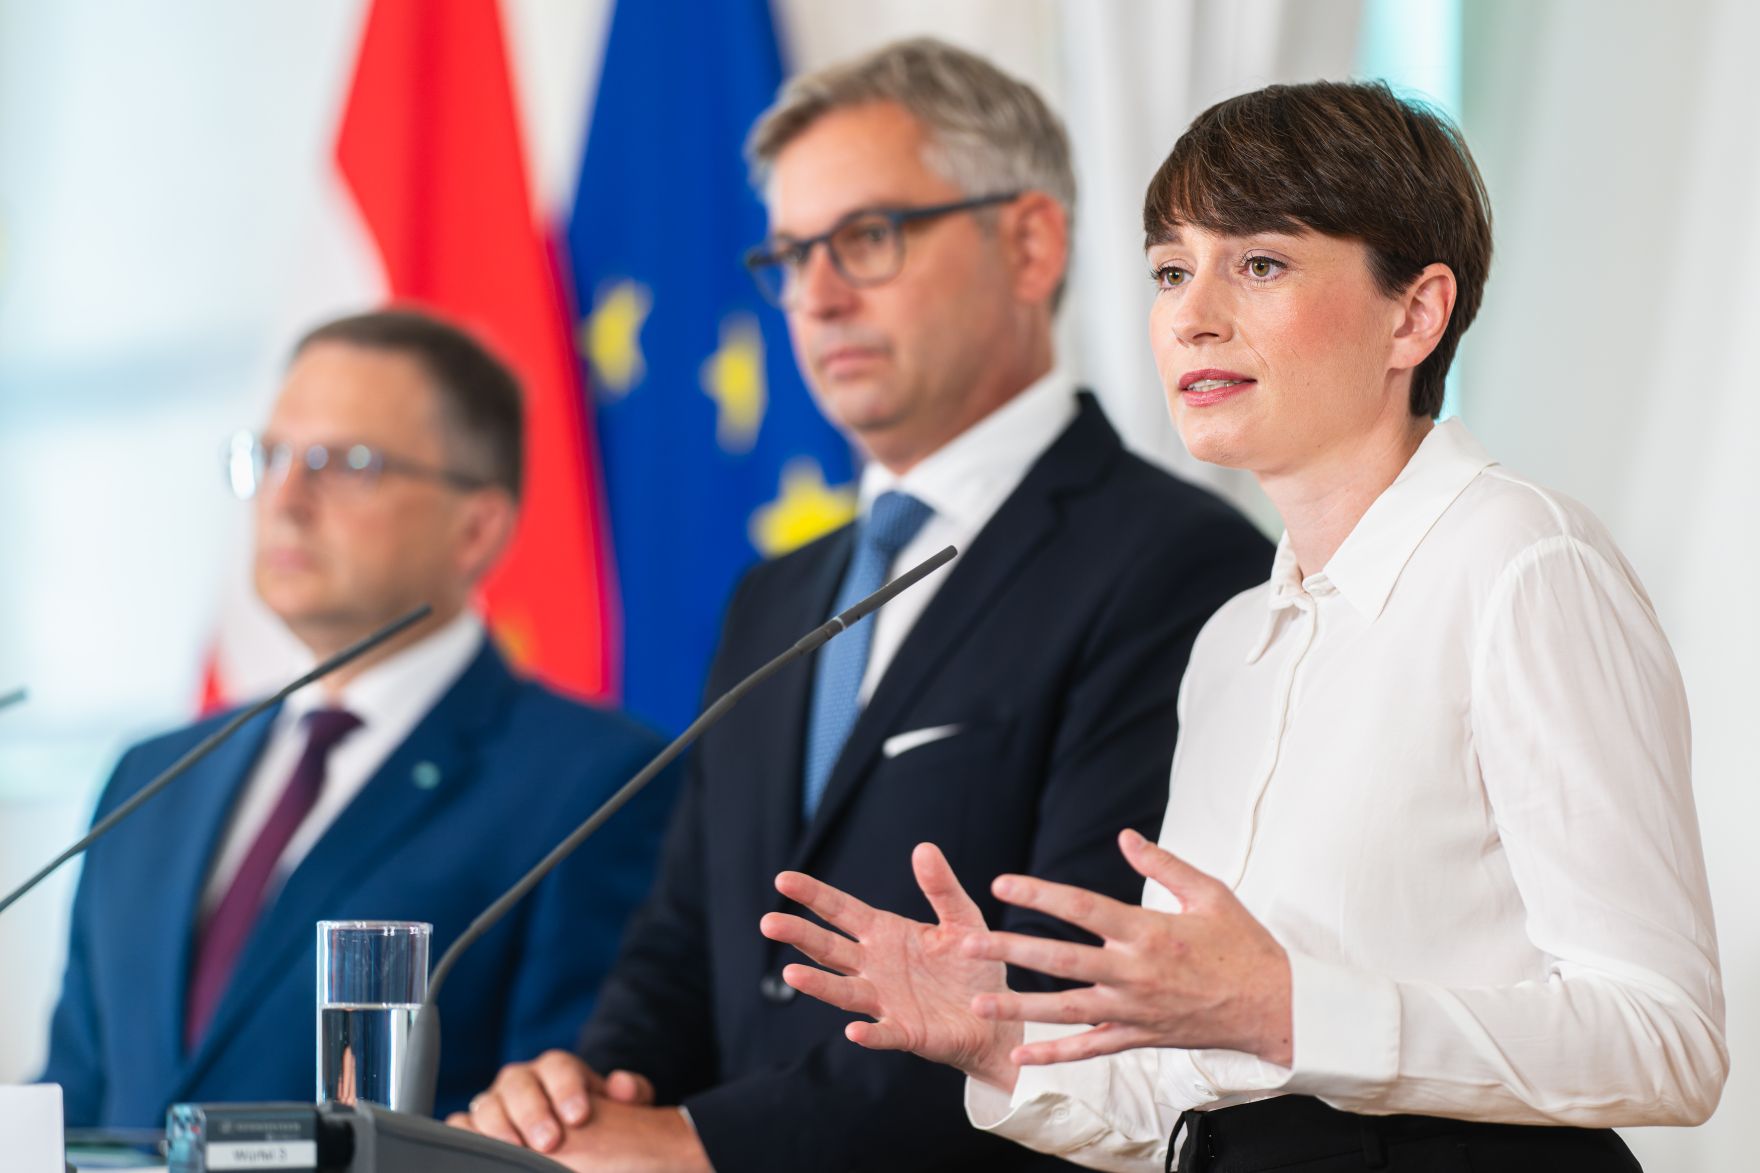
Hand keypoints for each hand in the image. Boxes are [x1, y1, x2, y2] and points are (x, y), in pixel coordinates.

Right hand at [446, 1049, 653, 1152]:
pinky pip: (460, 1124)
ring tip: (516, 1151)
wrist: (572, 1132)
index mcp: (557, 1069)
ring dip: (498, 1128)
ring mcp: (495, 1101)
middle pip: (519, 1085)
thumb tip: (623, 1085)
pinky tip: (479, 1152)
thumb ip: (632, 1093)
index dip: (567, 1088)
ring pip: (486, 1104)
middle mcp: (522, 1080)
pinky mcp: (474, 1124)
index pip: (558, 1066)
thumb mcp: (622, 1108)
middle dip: (533, 1112)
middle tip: (550, 1141)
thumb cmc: (593, 1120)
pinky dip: (464, 1135)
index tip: (580, 1116)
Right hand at [760, 842, 1023, 1089]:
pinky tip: (854, 1031)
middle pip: (829, 948)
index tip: (783, 879)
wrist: (995, 1014)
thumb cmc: (973, 963)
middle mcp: (875, 966)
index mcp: (885, 934)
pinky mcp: (907, 1032)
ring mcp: (886, 1001)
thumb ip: (941, 888)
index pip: (840, 910)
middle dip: (800, 934)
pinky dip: (869, 1033)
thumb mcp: (962, 918)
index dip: (813, 895)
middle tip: (769, 921)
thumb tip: (924, 848)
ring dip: (818, 984)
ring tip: (791, 973)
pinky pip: (884, 1033)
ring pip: (844, 991)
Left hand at [968, 828, 1292, 1066]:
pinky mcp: (1140, 1037)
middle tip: (967, 945)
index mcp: (1149, 932)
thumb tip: (1125, 837)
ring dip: (1020, 1007)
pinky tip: (1022, 1054)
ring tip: (978, 1003)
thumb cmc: (1244, 945)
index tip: (1002, 884)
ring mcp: (1135, 1011)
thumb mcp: (1210, 893)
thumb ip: (1163, 865)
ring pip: (1067, 1010)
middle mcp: (1135, 974)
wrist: (1275, 1007)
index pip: (1083, 908)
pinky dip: (1056, 1054)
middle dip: (1010, 952)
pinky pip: (1092, 1049)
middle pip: (1061, 961)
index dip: (1039, 895)